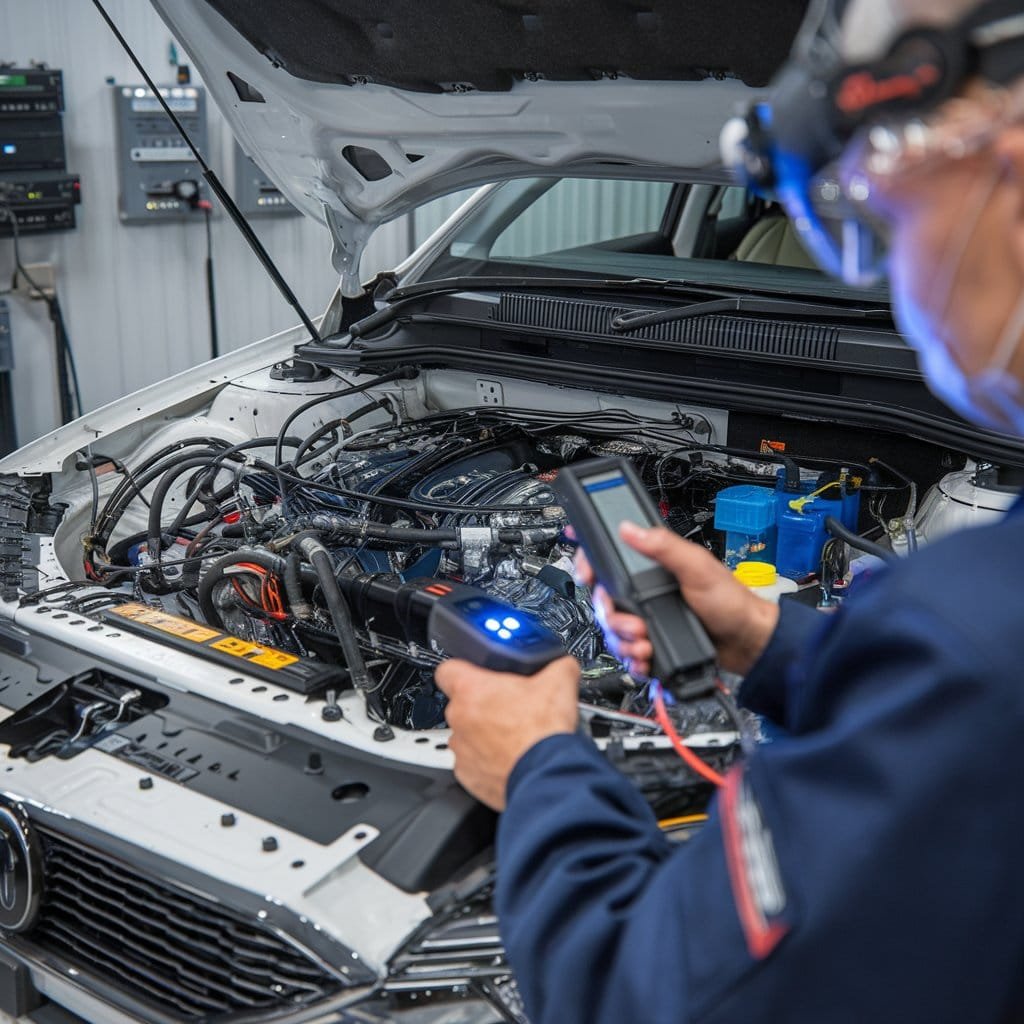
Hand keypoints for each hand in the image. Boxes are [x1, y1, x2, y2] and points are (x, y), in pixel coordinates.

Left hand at [434, 656, 579, 810]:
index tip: (476, 674)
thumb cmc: (543, 733)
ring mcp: (461, 749)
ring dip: (485, 734)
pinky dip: (488, 761)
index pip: (447, 669)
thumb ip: (557, 666)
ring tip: (514, 736)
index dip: (463, 669)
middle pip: (462, 704)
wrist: (547, 775)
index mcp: (472, 690)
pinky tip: (511, 758)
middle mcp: (459, 719)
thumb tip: (563, 664)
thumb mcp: (560, 683)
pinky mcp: (468, 776)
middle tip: (510, 708)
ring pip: (467, 735)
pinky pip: (473, 762)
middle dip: (484, 705)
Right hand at [574, 523, 778, 676]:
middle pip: (604, 601)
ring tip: (645, 644)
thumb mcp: (697, 566)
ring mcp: (648, 615)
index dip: (590, 566)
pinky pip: (627, 650)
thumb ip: (664, 545)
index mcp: (652, 565)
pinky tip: (647, 657)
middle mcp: (645, 590)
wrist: (746, 642)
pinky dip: (633, 657)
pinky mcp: (652, 639)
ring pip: (613, 629)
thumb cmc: (730, 601)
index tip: (589, 576)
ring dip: (624, 641)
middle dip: (613, 617)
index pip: (608, 558)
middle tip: (636, 624)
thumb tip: (631, 528)